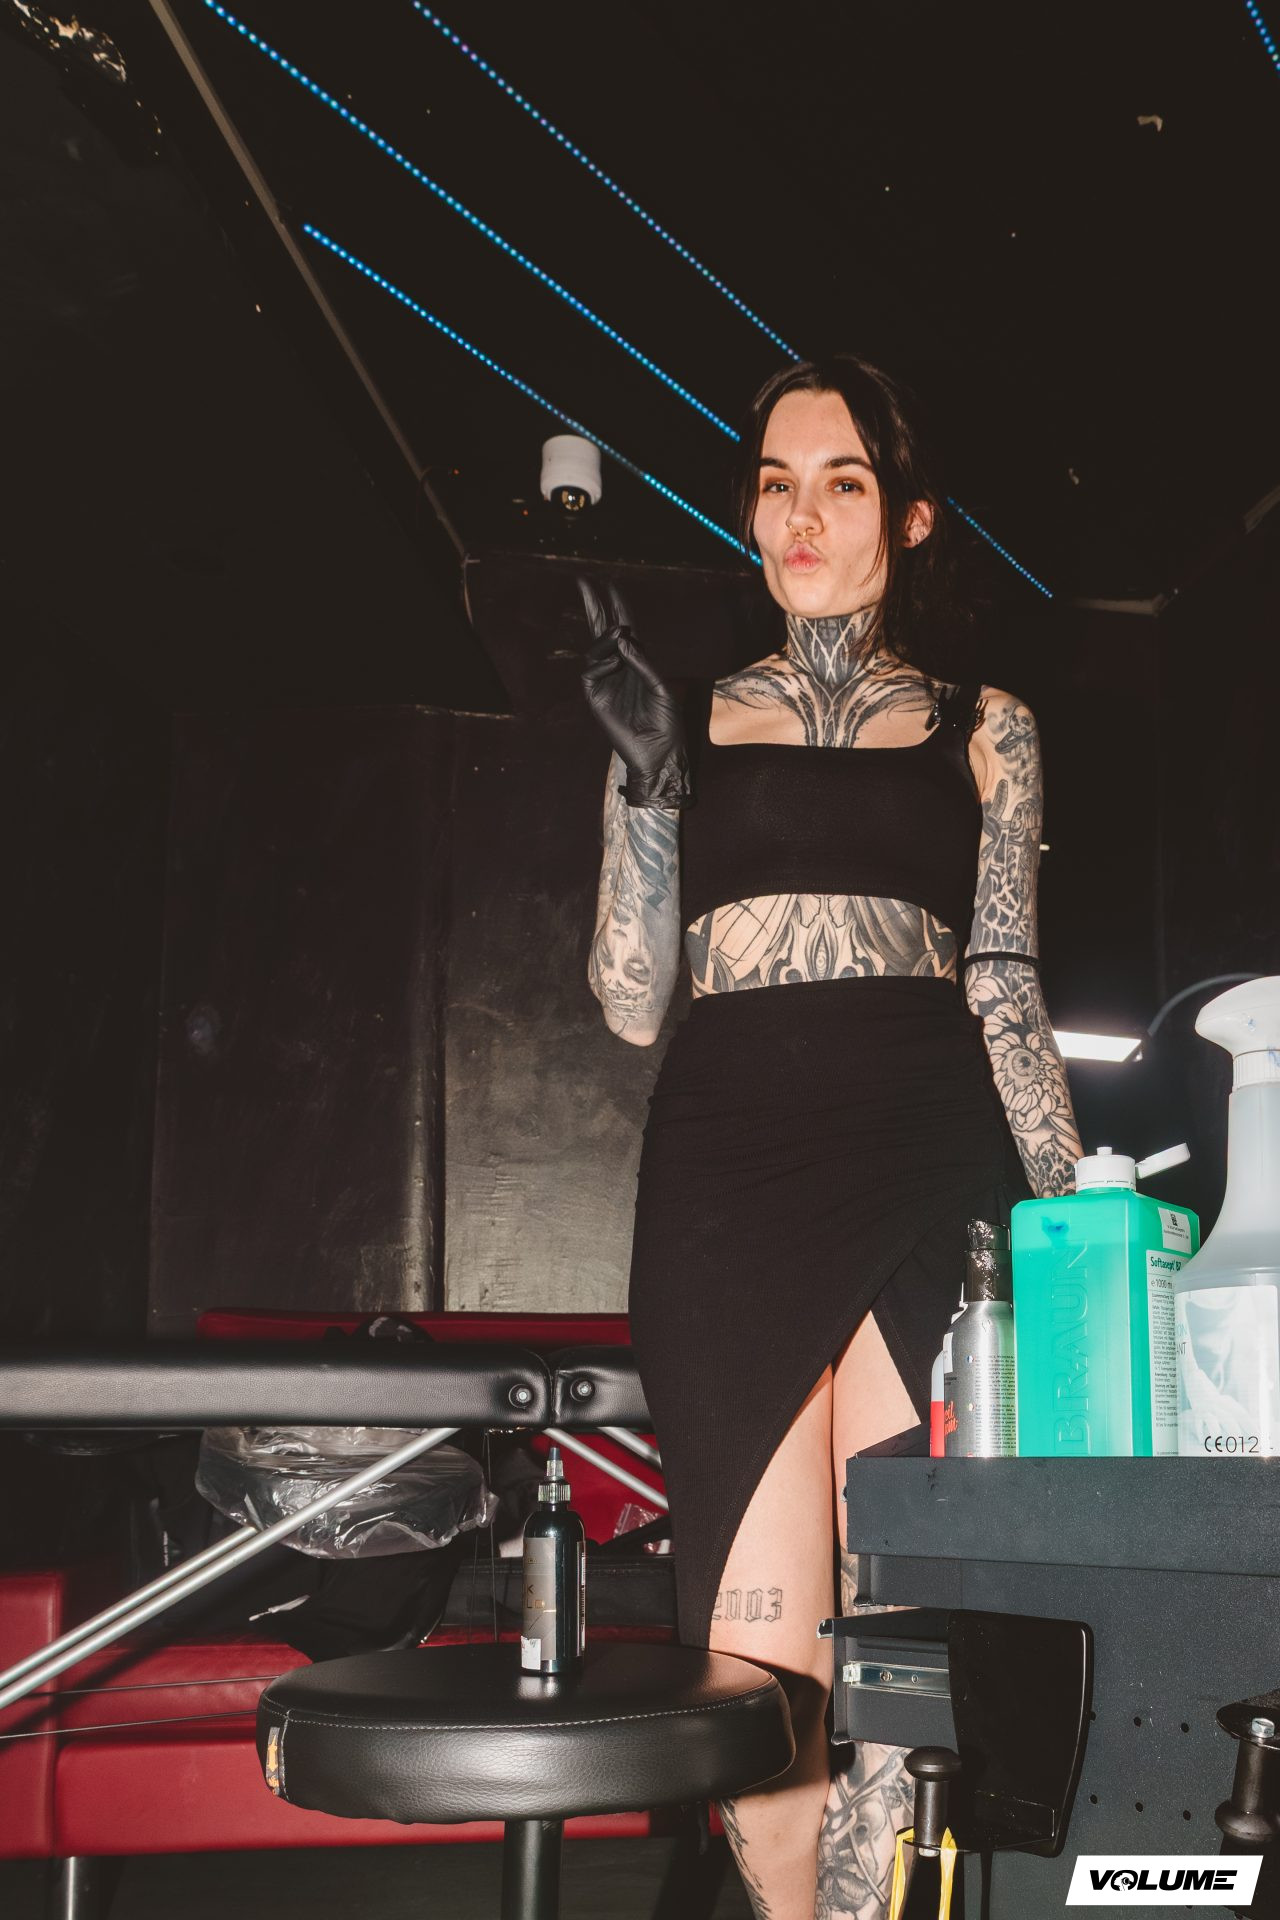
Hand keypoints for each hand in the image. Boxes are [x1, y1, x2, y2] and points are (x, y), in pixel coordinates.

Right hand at [578, 577, 690, 810]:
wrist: (659, 751)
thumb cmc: (667, 721)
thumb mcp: (661, 686)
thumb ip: (643, 662)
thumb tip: (622, 637)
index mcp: (637, 660)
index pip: (623, 628)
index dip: (616, 606)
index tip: (609, 584)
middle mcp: (619, 666)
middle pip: (601, 631)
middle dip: (593, 607)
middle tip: (584, 583)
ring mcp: (605, 681)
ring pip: (595, 650)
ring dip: (604, 638)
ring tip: (618, 633)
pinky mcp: (596, 698)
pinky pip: (590, 674)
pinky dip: (600, 664)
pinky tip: (613, 663)